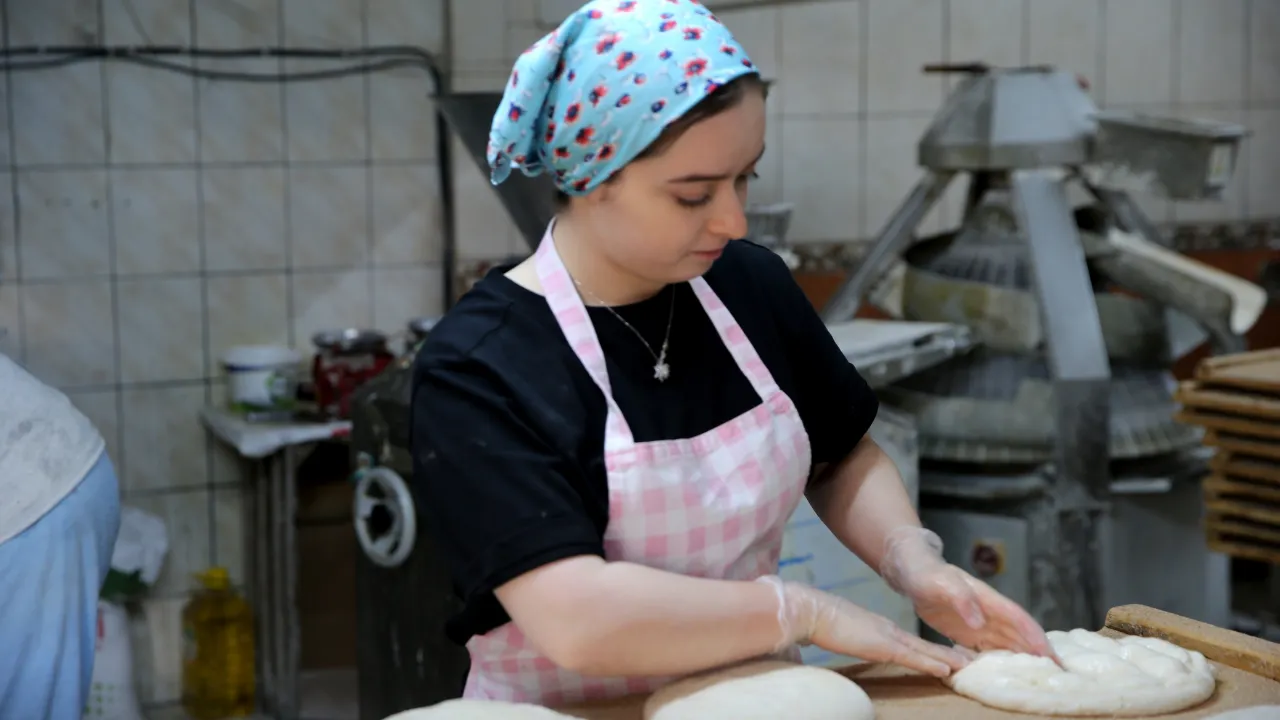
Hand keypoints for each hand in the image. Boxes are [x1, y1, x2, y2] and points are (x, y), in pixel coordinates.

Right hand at [757, 576, 969, 677]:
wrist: (812, 610)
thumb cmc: (818, 621)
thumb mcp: (839, 631)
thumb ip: (849, 637)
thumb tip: (848, 642)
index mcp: (878, 628)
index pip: (909, 641)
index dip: (928, 649)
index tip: (944, 655)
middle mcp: (887, 630)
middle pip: (923, 645)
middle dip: (946, 653)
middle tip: (969, 660)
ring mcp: (886, 637)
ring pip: (924, 651)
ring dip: (947, 658)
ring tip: (968, 665)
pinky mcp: (882, 645)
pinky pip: (912, 657)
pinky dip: (931, 662)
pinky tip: (947, 669)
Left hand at [879, 527, 1057, 659]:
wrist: (911, 570)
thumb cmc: (926, 572)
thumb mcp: (940, 582)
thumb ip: (960, 598)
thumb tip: (979, 622)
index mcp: (987, 599)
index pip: (1018, 619)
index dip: (1035, 636)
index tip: (1051, 654)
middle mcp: (988, 612)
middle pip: (1019, 634)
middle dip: (1038, 651)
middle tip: (1056, 672)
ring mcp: (979, 622)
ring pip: (1007, 642)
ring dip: (1022, 657)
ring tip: (1037, 676)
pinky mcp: (966, 631)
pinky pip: (987, 648)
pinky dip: (998, 660)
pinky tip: (1004, 674)